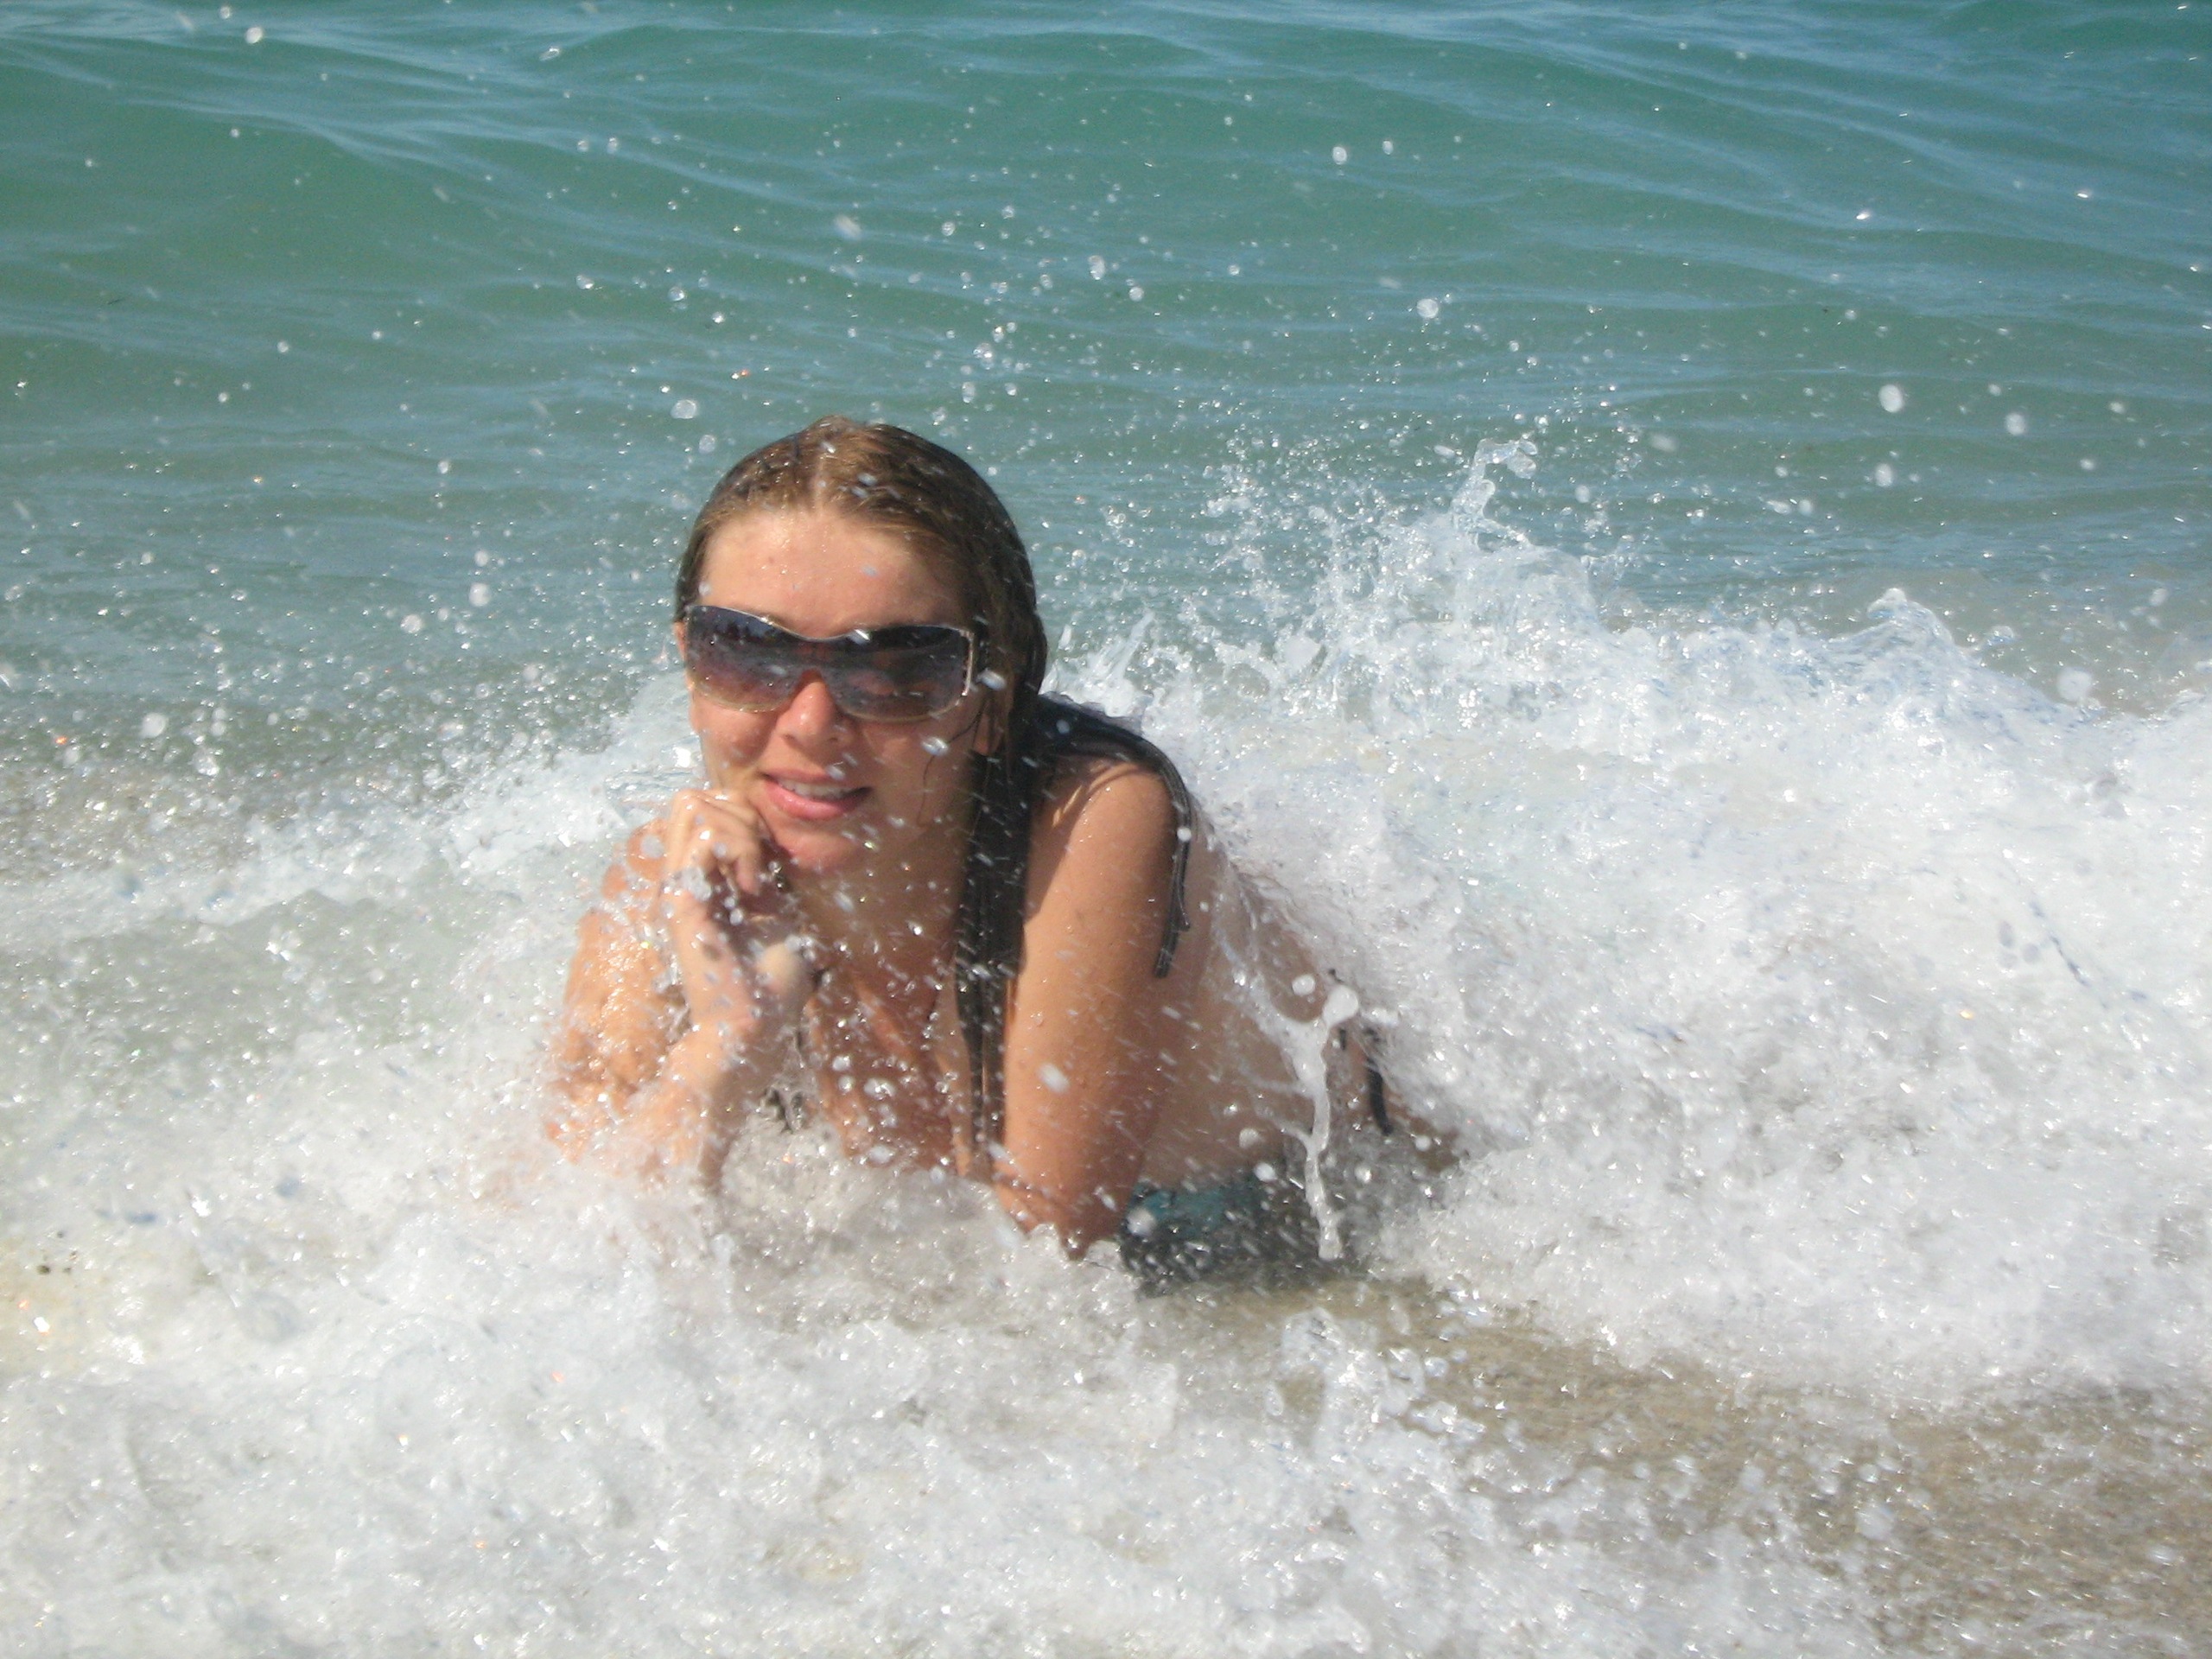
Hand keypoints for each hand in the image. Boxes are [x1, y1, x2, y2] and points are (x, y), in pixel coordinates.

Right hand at [657, 789, 815, 1072]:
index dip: (744, 815)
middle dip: (738, 812)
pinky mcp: (684, 902)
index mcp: (703, 879)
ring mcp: (679, 887)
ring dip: (739, 830)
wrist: (757, 1026)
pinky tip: (753, 889)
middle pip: (691, 799)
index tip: (771, 859)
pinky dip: (738, 849)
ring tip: (756, 877)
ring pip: (691, 806)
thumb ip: (771, 875)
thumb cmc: (772, 981)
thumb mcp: (780, 912)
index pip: (705, 806)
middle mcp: (685, 878)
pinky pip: (702, 840)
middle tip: (762, 861)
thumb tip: (776, 840)